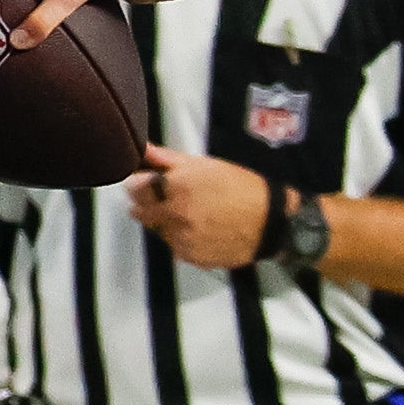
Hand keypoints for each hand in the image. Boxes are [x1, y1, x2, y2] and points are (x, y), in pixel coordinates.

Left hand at [124, 143, 271, 268]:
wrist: (270, 222)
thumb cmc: (240, 188)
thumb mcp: (204, 165)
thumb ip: (166, 159)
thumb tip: (141, 148)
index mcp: (175, 185)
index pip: (133, 188)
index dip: (140, 183)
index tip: (148, 182)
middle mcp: (173, 214)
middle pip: (139, 211)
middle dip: (148, 203)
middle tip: (169, 197)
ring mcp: (180, 238)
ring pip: (156, 229)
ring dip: (165, 221)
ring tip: (191, 213)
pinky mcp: (189, 257)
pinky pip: (173, 246)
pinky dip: (180, 238)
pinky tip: (200, 229)